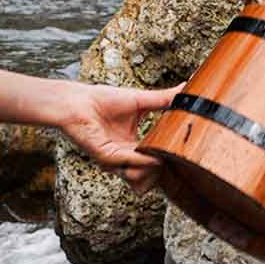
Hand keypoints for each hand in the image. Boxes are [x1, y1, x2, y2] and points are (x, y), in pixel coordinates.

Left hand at [52, 80, 179, 194]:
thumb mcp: (141, 101)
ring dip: (155, 168)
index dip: (170, 157)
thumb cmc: (102, 100)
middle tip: (180, 158)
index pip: (156, 159)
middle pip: (151, 172)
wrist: (78, 101)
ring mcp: (116, 160)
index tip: (187, 150)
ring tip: (165, 157)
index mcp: (134, 146)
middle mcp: (125, 157)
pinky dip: (142, 161)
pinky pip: (128, 164)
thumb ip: (164, 100)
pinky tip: (154, 155)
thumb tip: (186, 89)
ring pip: (142, 174)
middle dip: (165, 168)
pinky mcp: (106, 157)